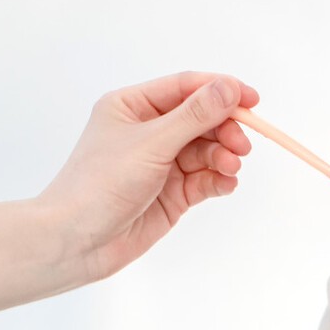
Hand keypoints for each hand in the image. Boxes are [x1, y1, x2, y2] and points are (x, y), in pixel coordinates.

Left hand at [39, 71, 258, 281]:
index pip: (185, 88)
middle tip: (242, 146)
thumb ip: (194, 116)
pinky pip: (204, 178)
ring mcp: (161, 163)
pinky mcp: (172, 193)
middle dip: (225, 130)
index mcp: (133, 106)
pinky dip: (219, 179)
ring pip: (206, 150)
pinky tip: (226, 184)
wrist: (77, 241)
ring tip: (230, 168)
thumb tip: (229, 87)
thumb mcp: (151, 143)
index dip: (221, 90)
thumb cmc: (100, 184)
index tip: (253, 100)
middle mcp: (148, 131)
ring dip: (223, 156)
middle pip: (201, 119)